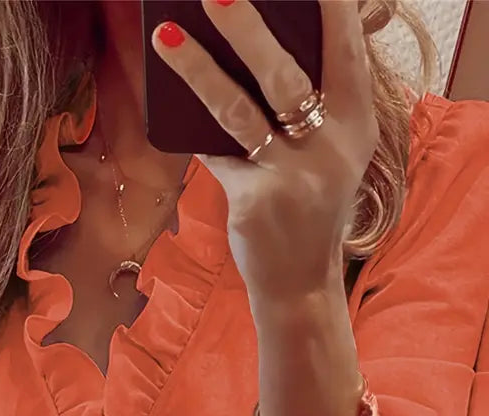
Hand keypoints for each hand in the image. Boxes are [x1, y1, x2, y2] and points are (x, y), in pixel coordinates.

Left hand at [151, 0, 378, 300]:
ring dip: (198, 69)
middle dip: (249, 28)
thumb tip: (252, 46)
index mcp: (357, 123)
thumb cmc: (309, 205)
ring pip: (238, 110)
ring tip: (164, 35)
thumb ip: (313, 105)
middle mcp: (331, 146)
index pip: (345, 50)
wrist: (300, 282)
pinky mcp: (255, 200)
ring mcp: (292, 175)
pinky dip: (191, 130)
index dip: (329, 8)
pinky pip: (213, 153)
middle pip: (285, 74)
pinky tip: (166, 103)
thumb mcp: (330, 153)